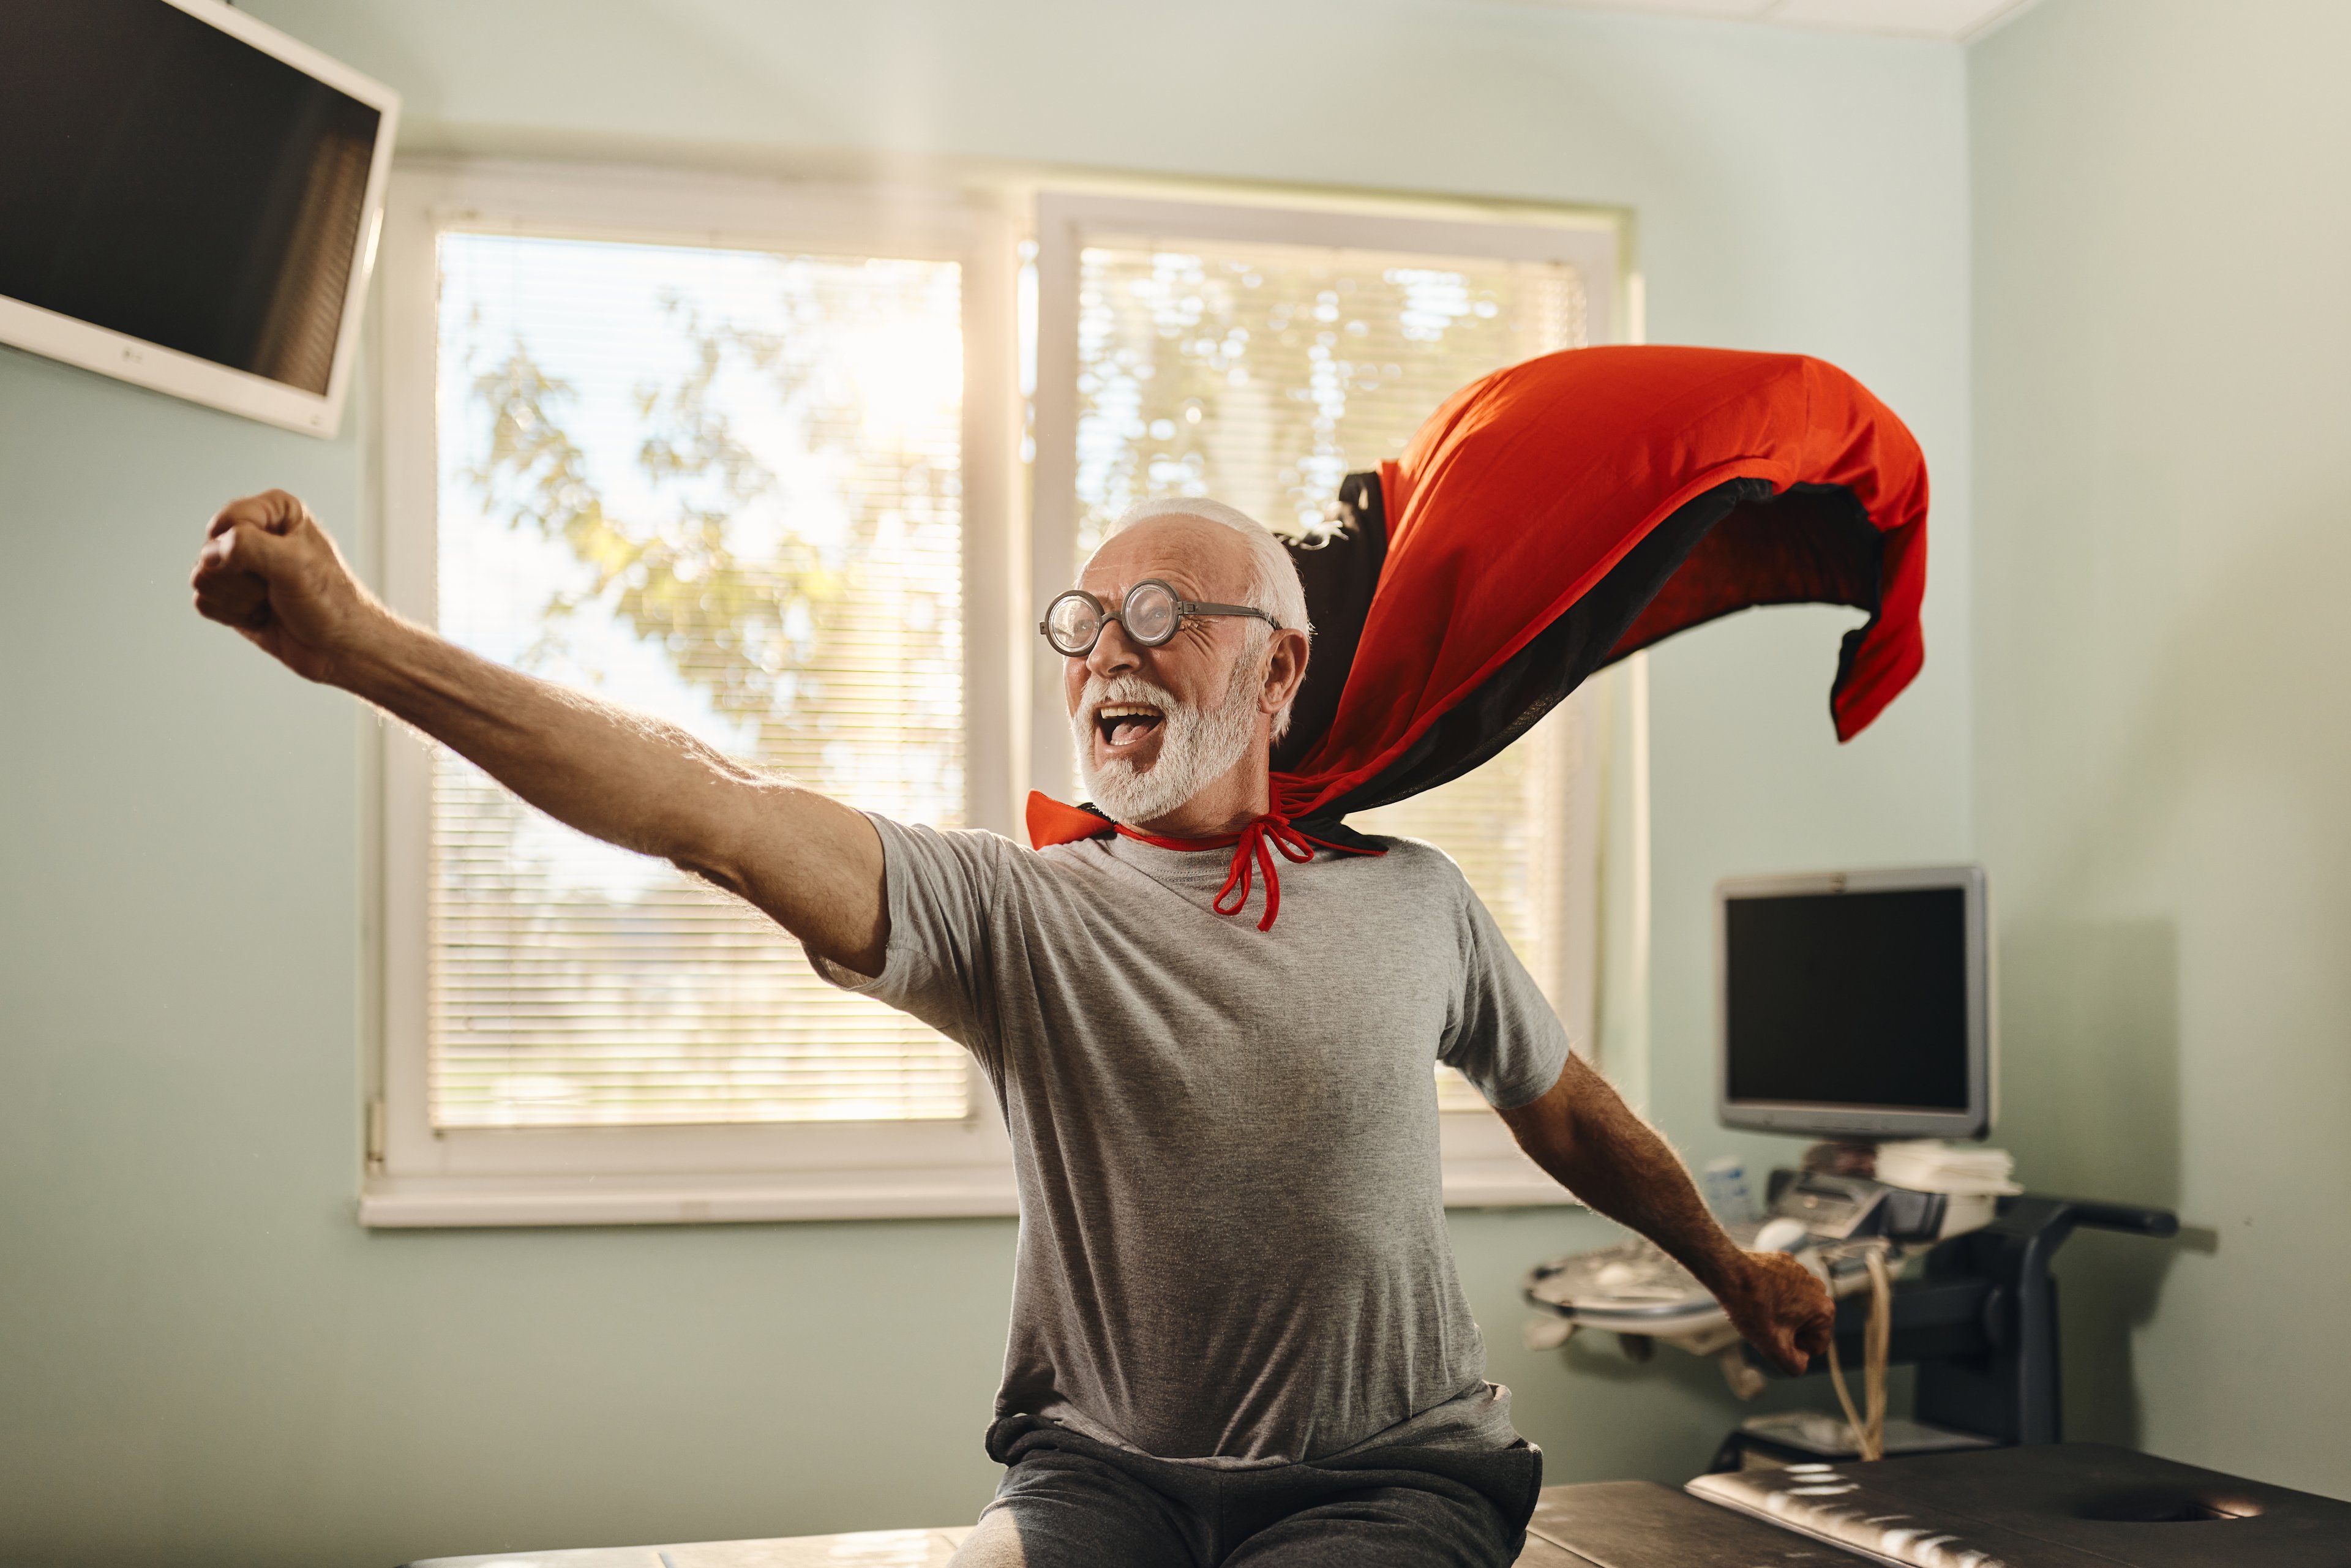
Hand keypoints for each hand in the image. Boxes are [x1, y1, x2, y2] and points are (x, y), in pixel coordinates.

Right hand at [190, 490, 380, 682]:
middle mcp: (255, 532)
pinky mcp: (231, 594)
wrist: (339, 649)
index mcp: (275, 510)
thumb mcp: (295, 565)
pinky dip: (232, 614)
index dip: (244, 548)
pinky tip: (261, 616)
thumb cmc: (331, 603)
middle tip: (276, 589)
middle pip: (209, 551)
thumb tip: (209, 551)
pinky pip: (203, 601)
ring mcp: (241, 565)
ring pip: (203, 577)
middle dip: (241, 579)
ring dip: (238, 599)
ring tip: (271, 602)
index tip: (278, 564)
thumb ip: (248, 546)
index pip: (228, 520)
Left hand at [1718, 1250, 1835, 1374]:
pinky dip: (1773, 1295)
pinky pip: (1783, 1289)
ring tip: (1759, 1309)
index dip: (1794, 1349)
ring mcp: (1802, 1272)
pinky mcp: (1786, 1263)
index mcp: (1824, 1309)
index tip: (1775, 1337)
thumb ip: (1795, 1365)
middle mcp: (1818, 1288)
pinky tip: (1756, 1294)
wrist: (1728, 1272)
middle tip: (1765, 1324)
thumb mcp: (1774, 1348)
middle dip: (1787, 1330)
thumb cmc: (1751, 1306)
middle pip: (1806, 1326)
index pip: (1816, 1346)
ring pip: (1794, 1307)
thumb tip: (1801, 1361)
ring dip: (1780, 1313)